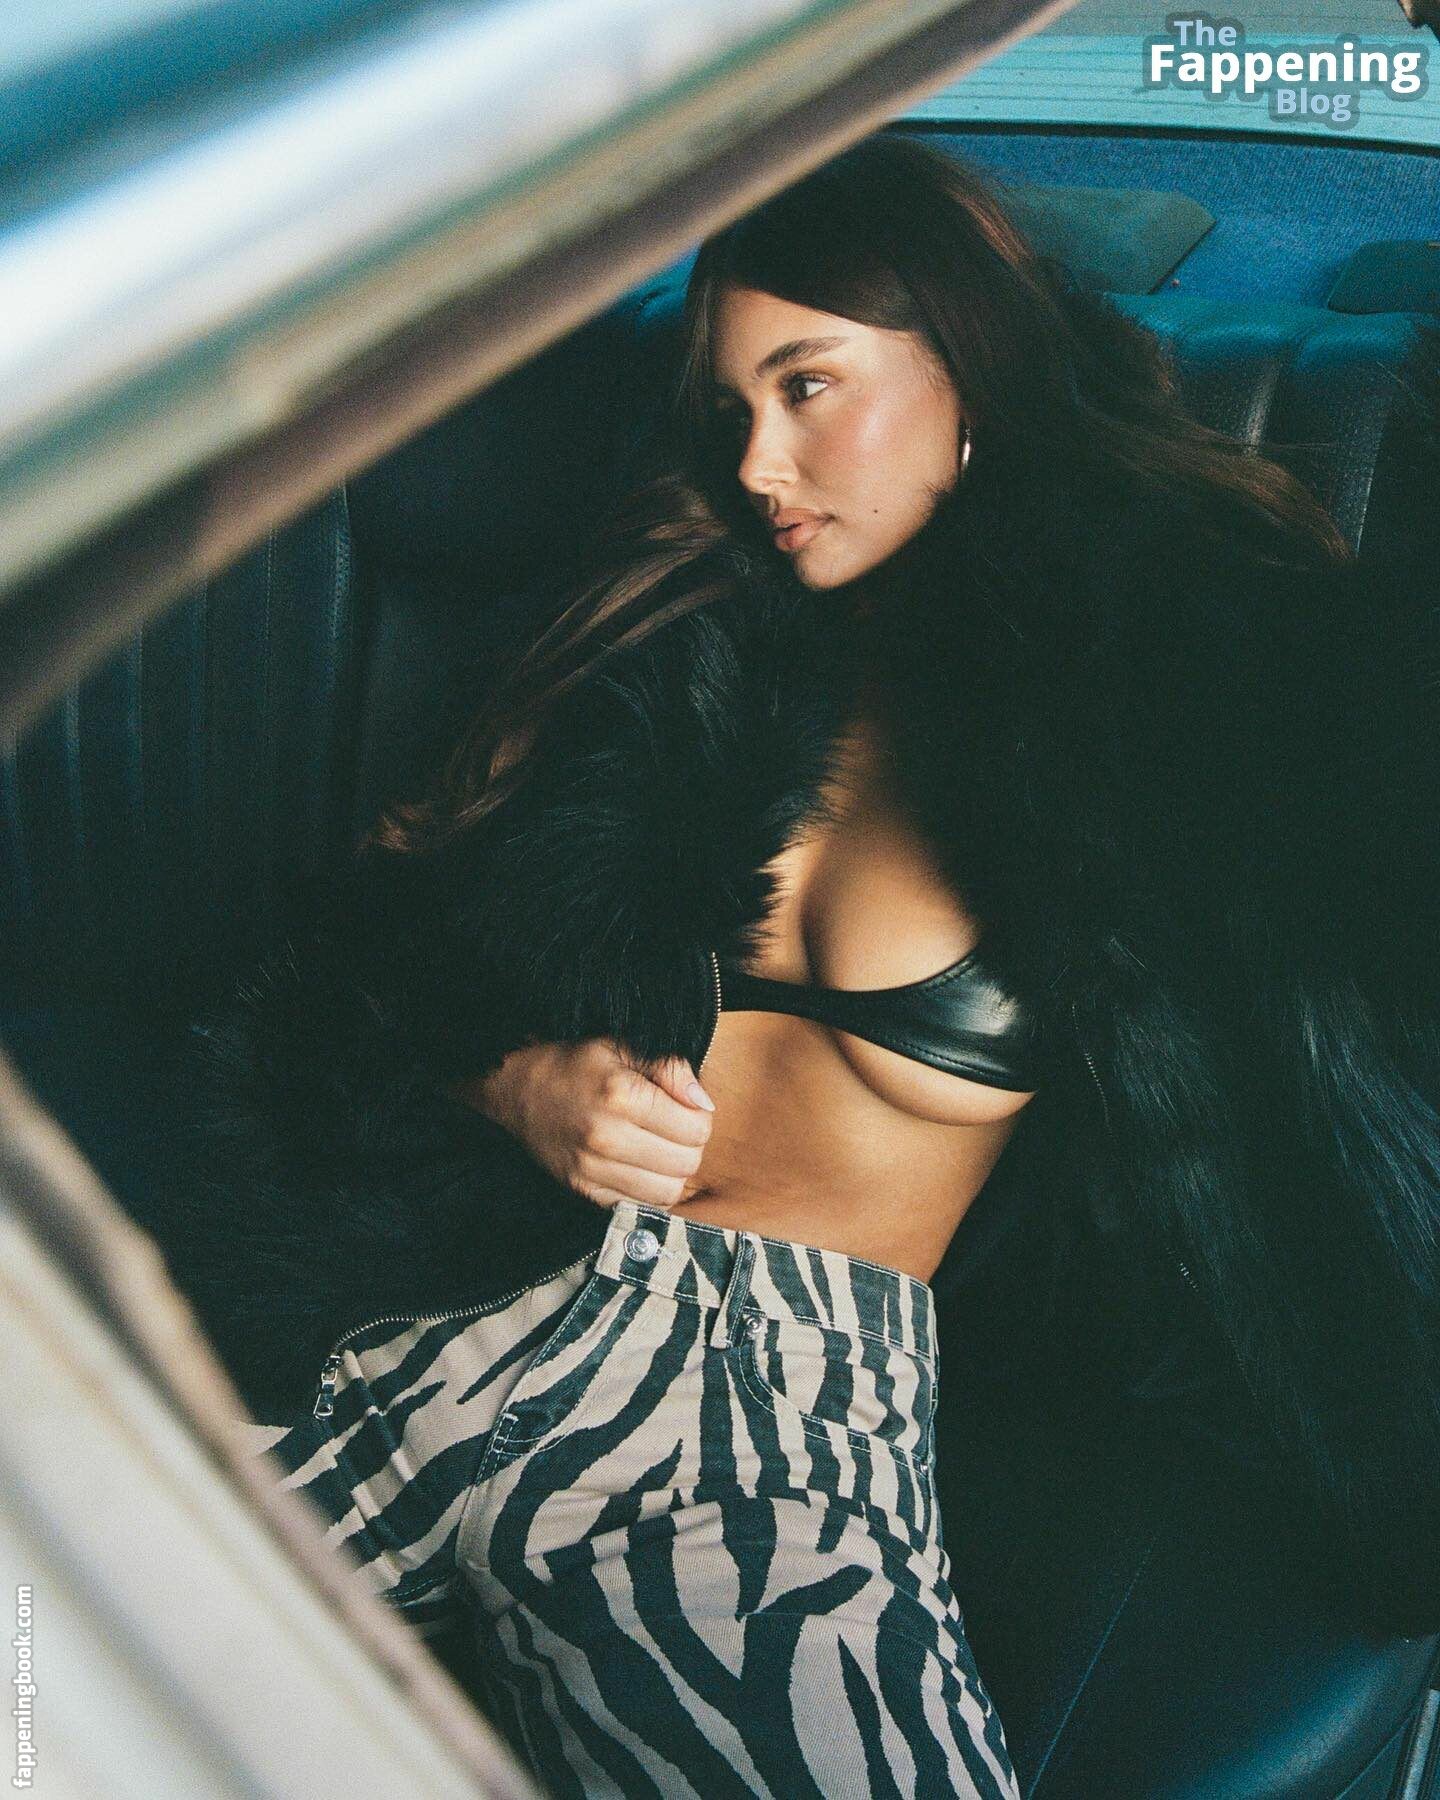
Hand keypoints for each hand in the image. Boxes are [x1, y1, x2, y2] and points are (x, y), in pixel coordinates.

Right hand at [461, 1039, 714, 1209]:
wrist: (518, 1090)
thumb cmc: (577, 1065)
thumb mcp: (623, 1048)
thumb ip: (670, 1069)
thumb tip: (703, 1103)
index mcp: (620, 1095)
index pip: (695, 1128)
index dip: (701, 1118)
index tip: (687, 1109)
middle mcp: (606, 1137)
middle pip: (686, 1163)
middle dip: (691, 1146)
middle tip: (677, 1129)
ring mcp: (592, 1169)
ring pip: (667, 1192)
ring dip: (673, 1173)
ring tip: (661, 1150)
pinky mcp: (584, 1191)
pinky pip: (640, 1205)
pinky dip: (649, 1190)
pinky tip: (641, 1166)